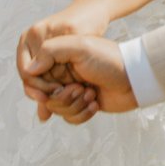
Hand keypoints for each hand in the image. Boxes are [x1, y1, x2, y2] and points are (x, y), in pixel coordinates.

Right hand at [17, 16, 135, 117]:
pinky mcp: (83, 106)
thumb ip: (51, 51)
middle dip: (61, 97)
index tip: (56, 87)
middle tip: (80, 88)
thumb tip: (28, 69)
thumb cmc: (110, 60)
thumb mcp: (80, 47)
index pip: (34, 77)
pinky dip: (82, 114)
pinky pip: (70, 118)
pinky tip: (95, 103)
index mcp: (59, 58)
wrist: (136, 79)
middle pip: (44, 96)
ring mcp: (73, 90)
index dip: (40, 87)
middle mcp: (63, 74)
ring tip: (91, 94)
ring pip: (57, 109)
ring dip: (74, 105)